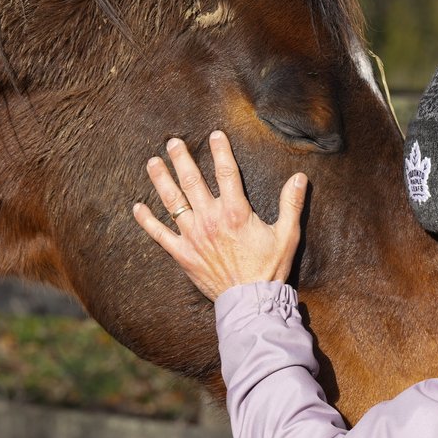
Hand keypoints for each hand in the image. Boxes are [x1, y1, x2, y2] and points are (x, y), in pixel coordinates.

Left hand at [132, 131, 306, 300]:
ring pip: (172, 202)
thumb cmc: (270, 269)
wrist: (251, 302)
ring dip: (161, 180)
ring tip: (152, 162)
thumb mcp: (287, 234)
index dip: (220, 151)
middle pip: (192, 181)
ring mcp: (193, 236)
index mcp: (235, 212)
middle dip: (182, 158)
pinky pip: (159, 234)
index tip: (215, 135)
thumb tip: (300, 177)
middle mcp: (210, 219)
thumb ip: (291, 203)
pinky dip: (147, 220)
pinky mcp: (182, 254)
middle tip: (173, 141)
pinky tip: (137, 207)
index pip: (226, 172)